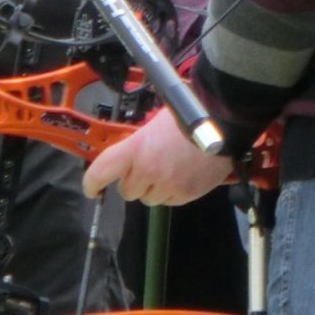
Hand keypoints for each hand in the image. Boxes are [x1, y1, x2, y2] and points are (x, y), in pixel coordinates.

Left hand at [83, 106, 234, 205]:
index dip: (91, 183)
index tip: (91, 189)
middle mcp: (148, 170)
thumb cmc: (189, 113)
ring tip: (169, 170)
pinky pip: (169, 201)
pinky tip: (182, 175)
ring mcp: (167, 184)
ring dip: (153, 188)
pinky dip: (172, 192)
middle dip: (134, 181)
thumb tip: (128, 153)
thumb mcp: (156, 122)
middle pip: (127, 191)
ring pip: (148, 199)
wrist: (224, 121)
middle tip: (148, 167)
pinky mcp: (185, 195)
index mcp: (137, 148)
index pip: (102, 171)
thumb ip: (139, 141)